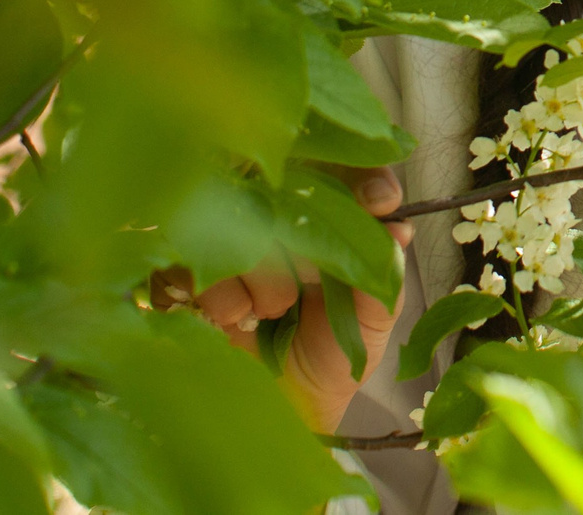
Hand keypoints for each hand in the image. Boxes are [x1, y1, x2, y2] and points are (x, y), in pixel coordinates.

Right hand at [156, 166, 413, 433]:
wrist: (283, 409)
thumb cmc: (332, 355)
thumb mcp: (370, 322)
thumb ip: (382, 279)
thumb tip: (399, 230)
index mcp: (326, 221)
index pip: (347, 173)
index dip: (365, 181)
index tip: (380, 200)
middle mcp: (276, 218)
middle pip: (284, 186)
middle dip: (302, 232)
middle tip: (309, 280)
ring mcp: (226, 239)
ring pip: (236, 218)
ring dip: (261, 272)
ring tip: (273, 310)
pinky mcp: (183, 272)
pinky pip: (189, 258)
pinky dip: (220, 293)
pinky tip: (236, 319)